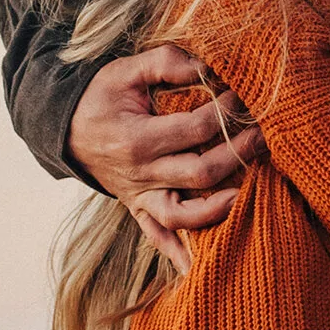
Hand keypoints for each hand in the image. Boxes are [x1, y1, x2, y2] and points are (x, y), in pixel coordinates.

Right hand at [67, 47, 259, 259]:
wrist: (65, 129)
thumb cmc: (99, 97)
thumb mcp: (125, 70)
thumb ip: (166, 63)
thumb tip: (206, 67)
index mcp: (137, 139)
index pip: (196, 129)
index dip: (225, 112)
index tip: (243, 97)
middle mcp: (140, 174)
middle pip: (200, 172)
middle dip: (238, 154)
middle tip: (263, 135)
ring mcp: (139, 196)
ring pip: (184, 214)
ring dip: (219, 208)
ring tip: (248, 191)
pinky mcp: (138, 207)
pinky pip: (158, 237)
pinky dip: (179, 253)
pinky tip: (200, 266)